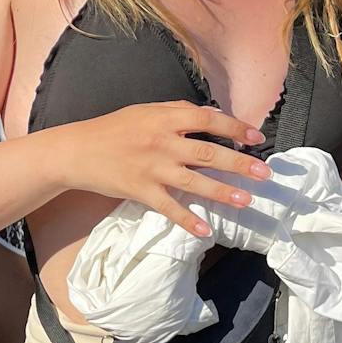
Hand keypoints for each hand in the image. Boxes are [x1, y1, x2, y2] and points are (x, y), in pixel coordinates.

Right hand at [63, 101, 272, 238]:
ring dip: (222, 192)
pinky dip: (187, 221)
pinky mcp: (141, 191)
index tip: (256, 138)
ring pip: (194, 182)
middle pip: (207, 153)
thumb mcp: (146, 110)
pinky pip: (169, 208)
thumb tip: (211, 114)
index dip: (235, 128)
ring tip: (247, 200)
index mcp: (164, 118)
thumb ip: (177, 111)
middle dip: (239, 164)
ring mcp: (152, 169)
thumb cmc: (114, 128)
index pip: (207, 120)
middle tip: (264, 173)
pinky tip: (206, 231)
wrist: (77, 151)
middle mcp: (162, 143)